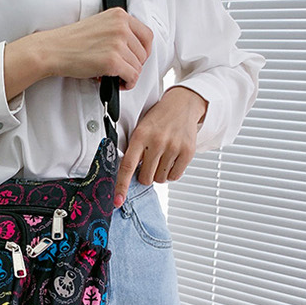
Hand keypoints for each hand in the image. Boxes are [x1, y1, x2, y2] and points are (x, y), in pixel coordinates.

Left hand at [113, 86, 207, 206]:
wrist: (183, 104)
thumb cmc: (159, 119)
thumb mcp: (141, 129)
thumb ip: (134, 150)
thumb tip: (128, 176)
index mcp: (140, 135)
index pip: (127, 166)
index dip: (122, 186)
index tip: (118, 200)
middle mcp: (157, 141)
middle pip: (146, 178)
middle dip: (145, 175)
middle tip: (149, 163)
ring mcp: (173, 147)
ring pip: (160, 179)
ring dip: (159, 173)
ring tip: (161, 158)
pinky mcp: (187, 152)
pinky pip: (175, 176)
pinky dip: (171, 173)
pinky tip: (171, 160)